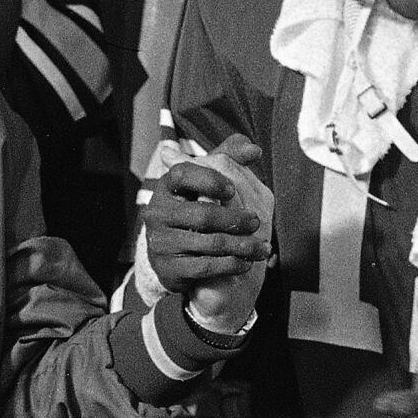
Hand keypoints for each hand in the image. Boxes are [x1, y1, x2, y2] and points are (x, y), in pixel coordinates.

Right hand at [142, 135, 273, 333]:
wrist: (173, 258)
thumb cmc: (196, 210)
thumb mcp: (206, 182)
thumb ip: (229, 159)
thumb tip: (254, 149)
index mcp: (165, 186)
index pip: (183, 173)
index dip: (210, 179)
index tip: (231, 188)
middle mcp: (156, 212)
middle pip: (203, 214)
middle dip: (236, 219)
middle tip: (257, 221)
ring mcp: (160, 242)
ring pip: (209, 243)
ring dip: (242, 245)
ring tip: (261, 246)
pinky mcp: (168, 268)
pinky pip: (206, 267)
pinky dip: (232, 264)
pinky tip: (247, 262)